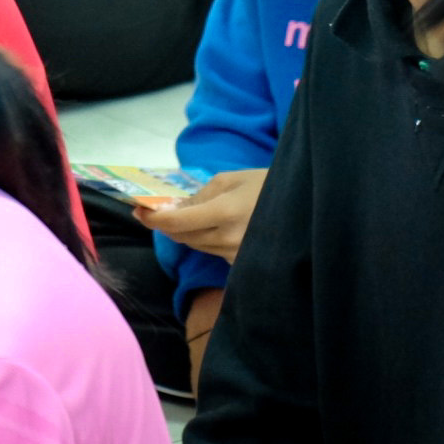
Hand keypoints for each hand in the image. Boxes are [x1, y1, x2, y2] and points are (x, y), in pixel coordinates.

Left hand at [135, 168, 266, 262]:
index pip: (177, 223)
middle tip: (155, 211)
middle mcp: (229, 239)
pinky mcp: (243, 263)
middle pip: (183, 237)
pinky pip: (213, 251)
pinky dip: (204, 239)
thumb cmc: (268, 185)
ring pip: (196, 245)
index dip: (152, 219)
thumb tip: (173, 209)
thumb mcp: (231, 180)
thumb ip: (199, 196)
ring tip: (187, 215)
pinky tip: (212, 226)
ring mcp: (238, 254)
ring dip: (185, 232)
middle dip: (166, 224)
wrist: (306, 205)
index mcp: (225, 213)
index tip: (138, 211)